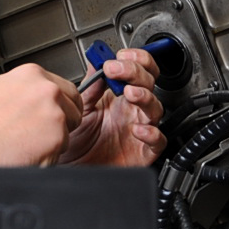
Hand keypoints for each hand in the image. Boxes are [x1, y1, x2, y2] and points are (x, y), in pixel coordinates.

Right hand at [0, 65, 82, 166]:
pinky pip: (60, 151)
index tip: (53, 112)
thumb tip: (31, 93)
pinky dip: (47, 157)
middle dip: (62, 121)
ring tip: (25, 143)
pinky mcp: (56, 138)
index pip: (64, 88)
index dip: (60, 104)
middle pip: (74, 108)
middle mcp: (47, 91)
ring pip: (68, 131)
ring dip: (53, 141)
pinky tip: (26, 153)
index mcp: (32, 75)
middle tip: (39, 133)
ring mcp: (54, 114)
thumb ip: (22, 88)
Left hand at [57, 48, 165, 166]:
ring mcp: (140, 129)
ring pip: (156, 107)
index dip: (134, 58)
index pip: (137, 69)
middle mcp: (131, 111)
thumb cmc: (76, 145)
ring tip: (129, 92)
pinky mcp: (144, 152)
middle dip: (135, 71)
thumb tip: (96, 63)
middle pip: (149, 82)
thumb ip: (90, 87)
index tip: (119, 56)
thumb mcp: (79, 109)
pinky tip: (137, 129)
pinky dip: (151, 133)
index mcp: (118, 96)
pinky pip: (158, 140)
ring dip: (145, 96)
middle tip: (117, 69)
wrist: (71, 172)